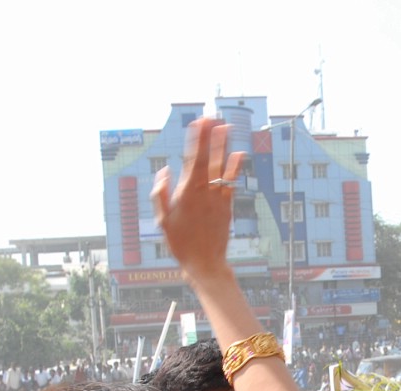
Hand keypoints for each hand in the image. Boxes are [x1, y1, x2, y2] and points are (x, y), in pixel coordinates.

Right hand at [150, 118, 243, 283]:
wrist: (205, 263)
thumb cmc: (180, 243)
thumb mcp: (162, 220)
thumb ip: (160, 194)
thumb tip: (164, 171)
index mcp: (187, 192)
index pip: (193, 159)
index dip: (197, 139)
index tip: (198, 122)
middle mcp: (204, 191)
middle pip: (209, 158)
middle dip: (210, 135)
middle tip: (212, 116)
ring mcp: (218, 198)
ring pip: (221, 167)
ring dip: (224, 146)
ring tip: (226, 126)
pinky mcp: (227, 206)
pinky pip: (232, 183)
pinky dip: (236, 168)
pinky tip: (240, 154)